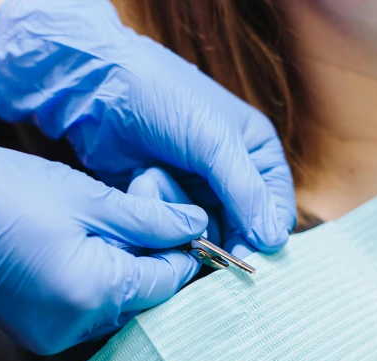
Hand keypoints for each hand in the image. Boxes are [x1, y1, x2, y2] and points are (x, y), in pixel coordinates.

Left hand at [0, 0, 296, 255]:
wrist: (102, 88)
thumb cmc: (165, 100)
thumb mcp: (215, 142)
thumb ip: (246, 192)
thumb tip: (274, 240)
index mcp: (254, 151)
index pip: (274, 207)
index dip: (264, 235)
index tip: (247, 257)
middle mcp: (228, 174)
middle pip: (239, 228)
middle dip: (221, 236)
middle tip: (205, 250)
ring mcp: (192, 189)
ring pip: (203, 232)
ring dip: (184, 222)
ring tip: (162, 192)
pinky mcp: (161, 200)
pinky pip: (171, 230)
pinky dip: (161, 219)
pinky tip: (145, 190)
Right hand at [0, 142, 205, 354]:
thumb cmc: (1, 192)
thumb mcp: (86, 197)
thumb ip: (147, 219)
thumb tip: (194, 225)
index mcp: (94, 292)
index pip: (168, 282)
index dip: (182, 250)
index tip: (181, 219)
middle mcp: (76, 327)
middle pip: (144, 300)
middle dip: (152, 260)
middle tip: (142, 214)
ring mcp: (53, 335)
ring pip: (115, 308)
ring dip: (124, 273)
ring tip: (107, 226)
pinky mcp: (35, 331)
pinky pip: (85, 313)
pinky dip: (95, 285)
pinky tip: (82, 248)